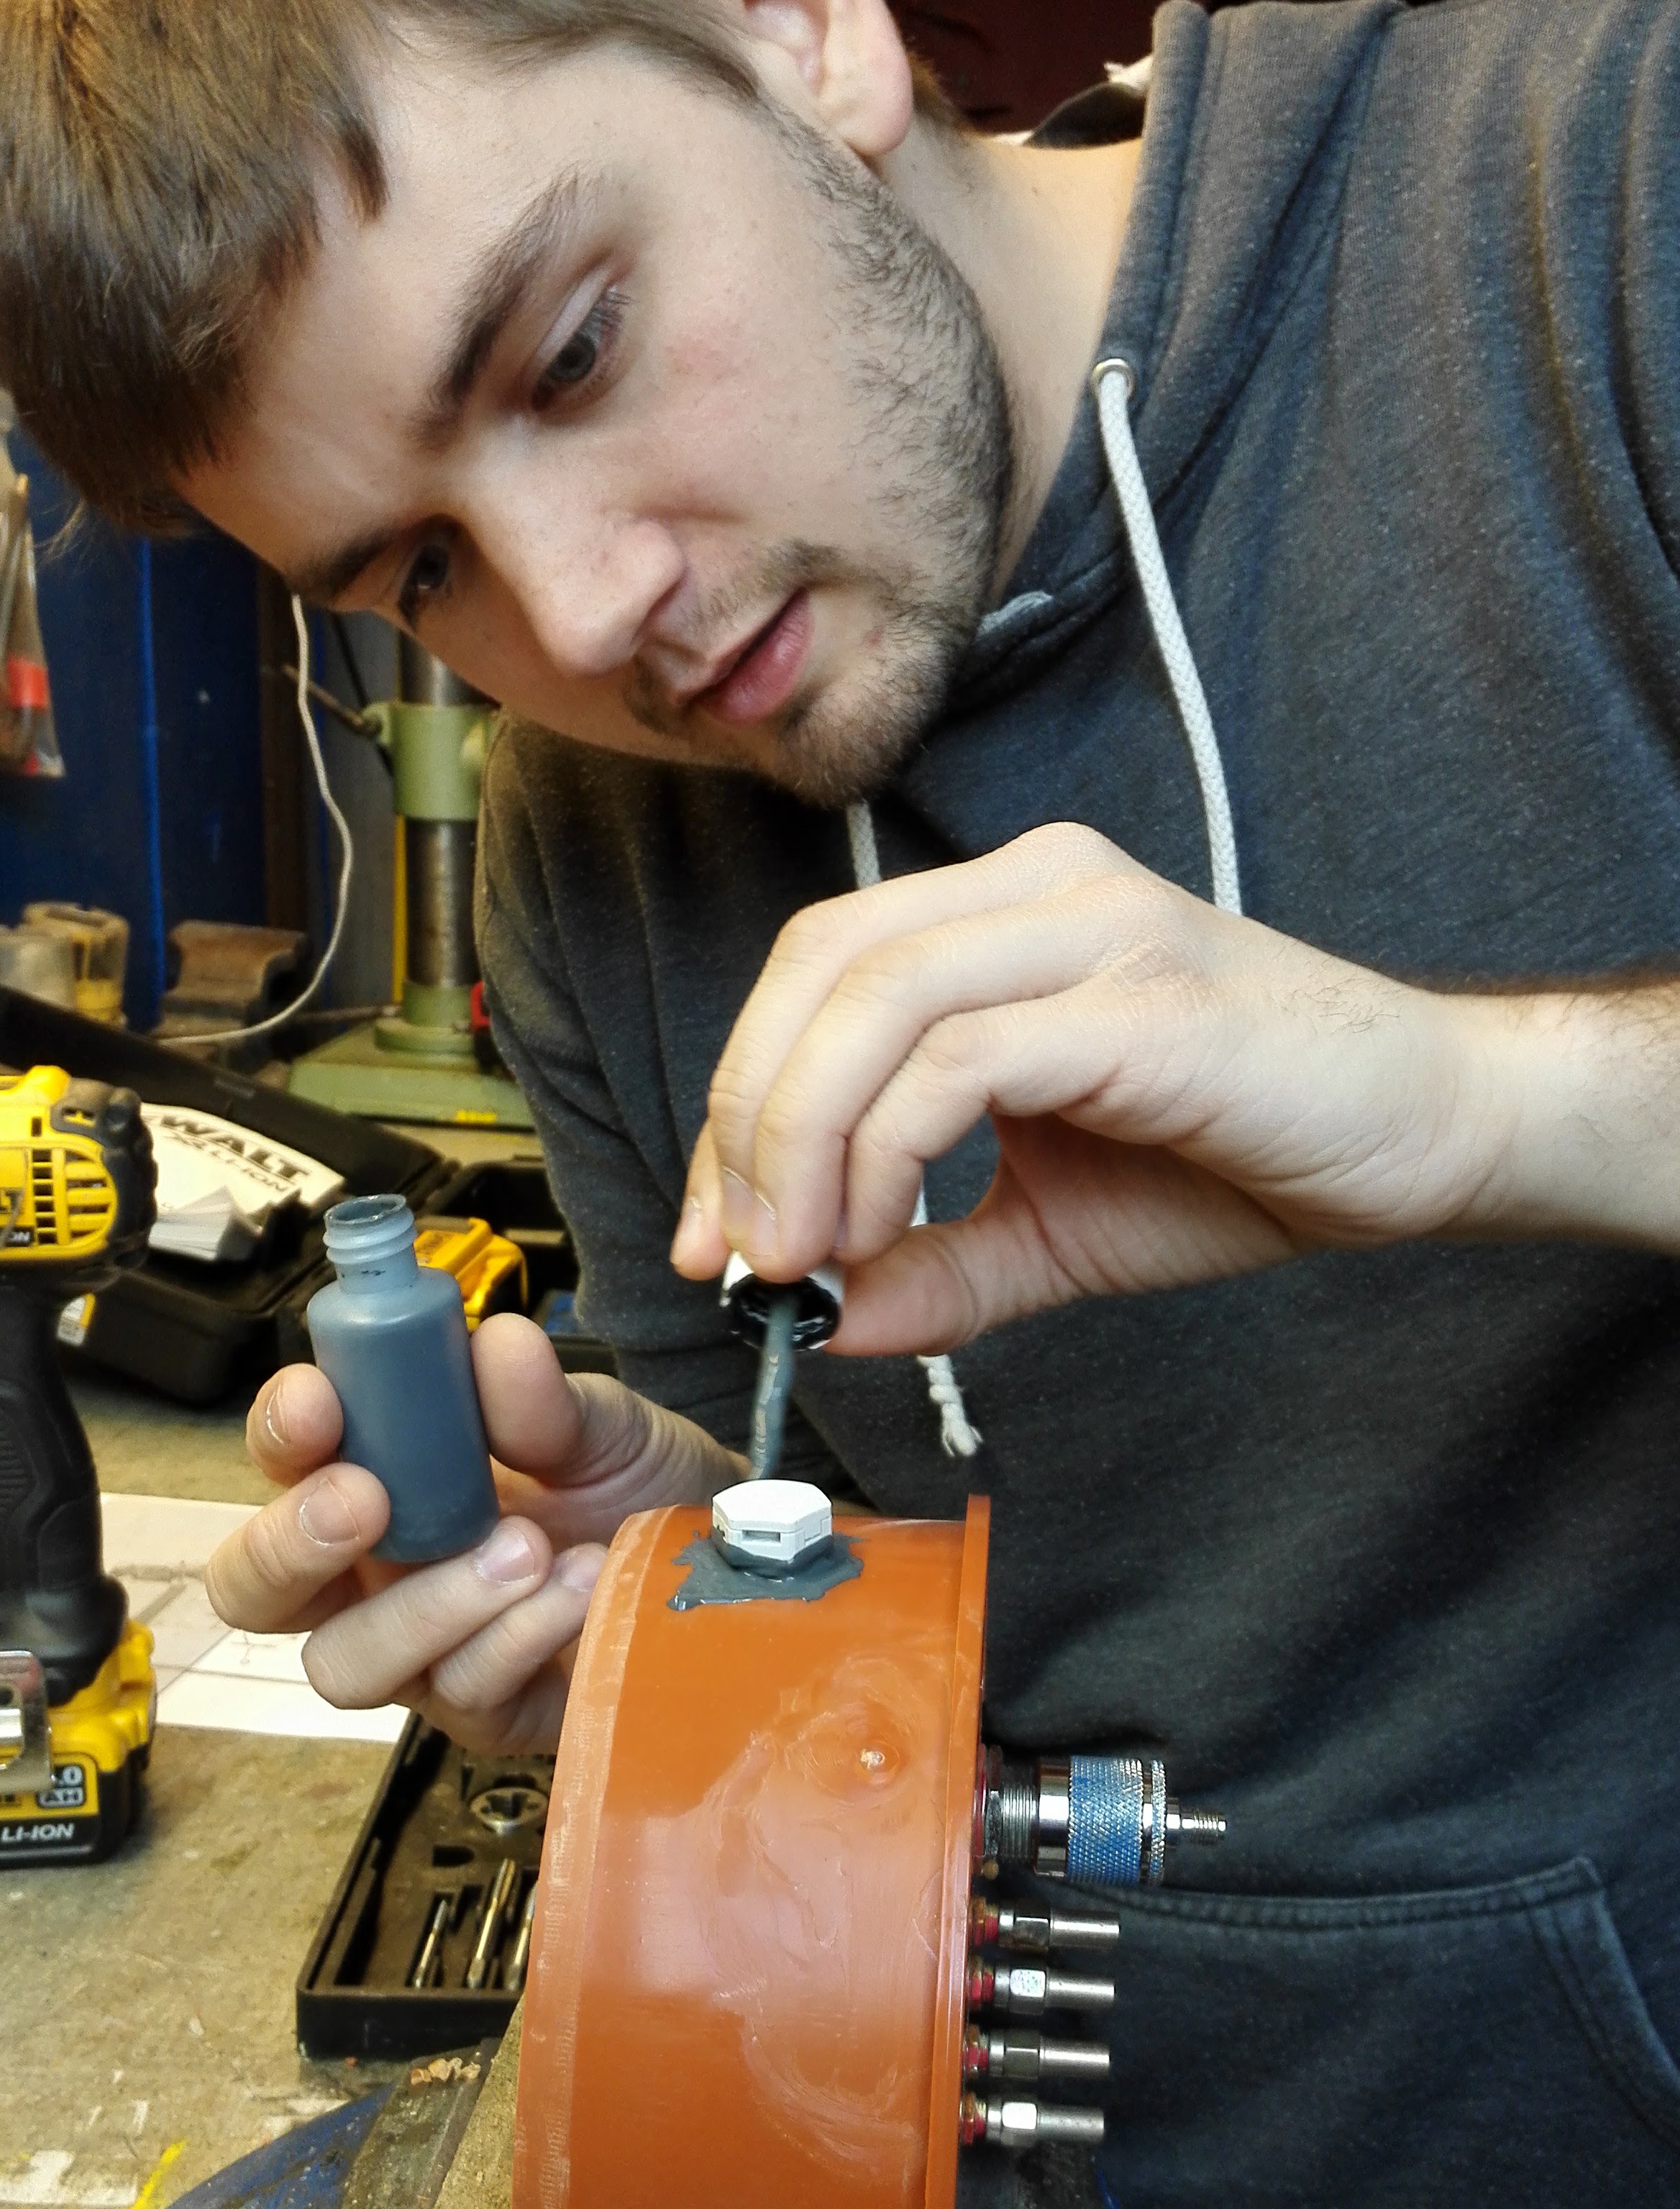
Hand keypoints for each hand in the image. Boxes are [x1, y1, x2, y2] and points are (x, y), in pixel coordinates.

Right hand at [206, 1314, 745, 1753]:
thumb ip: (543, 1397)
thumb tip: (497, 1344)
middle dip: (289, 1544)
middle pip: (254, 1589)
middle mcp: (376, 1574)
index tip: (319, 1402)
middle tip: (365, 1499)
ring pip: (347, 1662)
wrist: (727, 1565)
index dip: (280, 1433)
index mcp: (379, 1480)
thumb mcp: (602, 1425)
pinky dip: (515, 1636)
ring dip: (429, 1601)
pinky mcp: (487, 1715)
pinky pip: (460, 1692)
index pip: (285, 1462)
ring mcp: (422, 1655)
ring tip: (527, 1547)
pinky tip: (577, 1589)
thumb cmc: (637, 1485)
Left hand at [671, 823, 1545, 1352]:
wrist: (1427, 1136)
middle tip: (738, 1259)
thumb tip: (820, 1322)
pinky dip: (885, 1153)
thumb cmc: (1248, 1157)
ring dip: (801, 1143)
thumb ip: (935, 1266)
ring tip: (799, 1262)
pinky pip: (957, 1058)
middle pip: (816, 966)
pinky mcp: (1138, 1002)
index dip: (737, 1102)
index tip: (715, 1237)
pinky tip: (878, 1240)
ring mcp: (1092, 930)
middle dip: (744, 1122)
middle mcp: (1039, 886)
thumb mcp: (1054, 1230)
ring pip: (870, 1000)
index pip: (815, 970)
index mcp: (1005, 909)